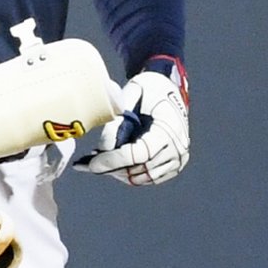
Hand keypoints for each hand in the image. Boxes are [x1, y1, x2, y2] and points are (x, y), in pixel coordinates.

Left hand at [76, 61, 189, 186]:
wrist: (169, 89)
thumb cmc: (149, 89)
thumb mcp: (130, 94)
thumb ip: (117, 121)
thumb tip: (104, 148)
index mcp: (169, 128)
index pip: (139, 154)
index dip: (114, 161)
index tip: (92, 164)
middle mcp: (178, 147)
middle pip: (138, 169)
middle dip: (111, 167)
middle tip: (89, 162)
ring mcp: (177, 159)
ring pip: (140, 178)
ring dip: (118, 172)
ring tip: (99, 160)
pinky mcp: (174, 165)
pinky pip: (147, 178)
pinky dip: (128, 174)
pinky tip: (112, 163)